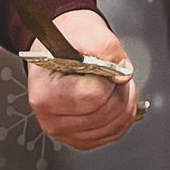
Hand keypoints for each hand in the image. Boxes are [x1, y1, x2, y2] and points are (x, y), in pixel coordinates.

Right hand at [26, 8, 140, 150]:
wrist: (59, 47)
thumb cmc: (67, 40)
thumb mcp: (87, 30)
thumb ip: (108, 48)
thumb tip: (123, 73)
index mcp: (46, 92)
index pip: (94, 96)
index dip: (109, 78)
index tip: (106, 66)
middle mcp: (50, 117)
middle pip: (105, 113)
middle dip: (120, 90)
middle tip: (114, 73)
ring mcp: (64, 131)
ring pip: (112, 127)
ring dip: (124, 103)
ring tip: (113, 83)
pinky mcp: (78, 138)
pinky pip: (112, 135)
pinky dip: (121, 117)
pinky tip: (113, 98)